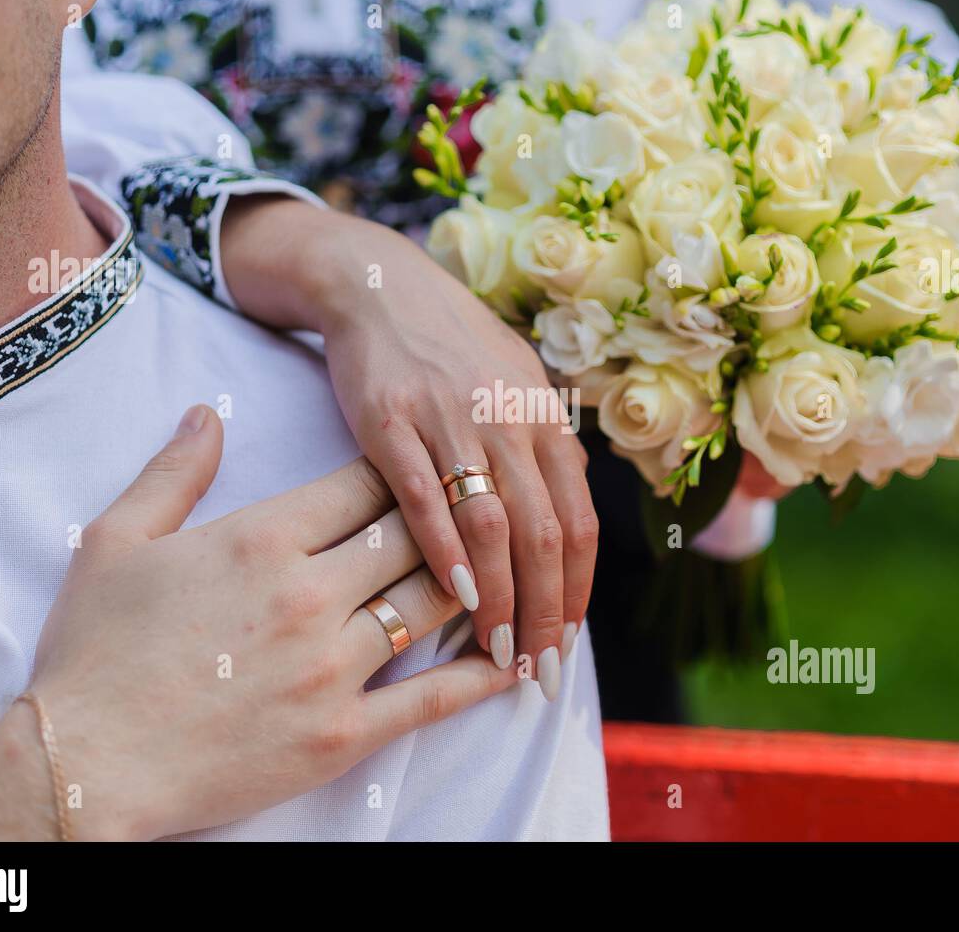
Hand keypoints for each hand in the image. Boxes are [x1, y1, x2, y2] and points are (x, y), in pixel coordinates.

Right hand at [0, 405, 516, 840]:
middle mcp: (311, 593)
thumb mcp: (114, 542)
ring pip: (433, 604)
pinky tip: (514, 656)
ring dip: (475, 582)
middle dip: (452, 514)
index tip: (431, 459)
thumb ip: (174, 471)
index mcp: (263, 537)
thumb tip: (208, 412)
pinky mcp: (343, 734)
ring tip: (506, 567)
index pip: (367, 480)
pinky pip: (433, 698)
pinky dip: (481, 675)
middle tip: (480, 506)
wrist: (82, 764)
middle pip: (415, 533)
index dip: (408, 466)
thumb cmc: (92, 651)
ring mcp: (333, 666)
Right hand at [222, 201, 598, 699]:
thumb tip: (569, 523)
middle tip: (538, 671)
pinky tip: (455, 594)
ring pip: (492, 523)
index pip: (579, 524)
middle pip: (544, 536)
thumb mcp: (518, 387)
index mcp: (545, 421)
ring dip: (501, 597)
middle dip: (545, 613)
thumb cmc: (453, 349)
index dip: (577, 592)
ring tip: (498, 650)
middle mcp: (510, 421)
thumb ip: (545, 451)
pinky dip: (444, 548)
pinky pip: (425, 494)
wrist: (379, 286)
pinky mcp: (392, 419)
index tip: (566, 643)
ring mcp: (452, 419)